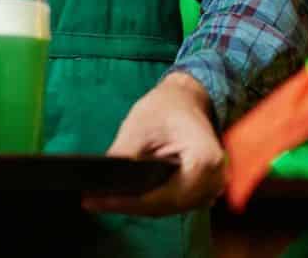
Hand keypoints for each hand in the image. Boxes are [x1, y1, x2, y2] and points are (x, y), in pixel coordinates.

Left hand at [82, 73, 225, 216]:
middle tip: (92, 202)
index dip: (127, 202)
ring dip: (138, 207)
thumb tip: (103, 182)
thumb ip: (124, 156)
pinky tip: (124, 198)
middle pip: (166, 206)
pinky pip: (174, 202)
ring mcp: (212, 187)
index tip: (95, 201)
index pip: (163, 195)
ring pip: (169, 208)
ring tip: (102, 201)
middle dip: (129, 206)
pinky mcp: (204, 189)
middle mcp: (214, 179)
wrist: (187, 100)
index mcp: (203, 161)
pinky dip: (149, 201)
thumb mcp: (139, 127)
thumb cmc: (165, 108)